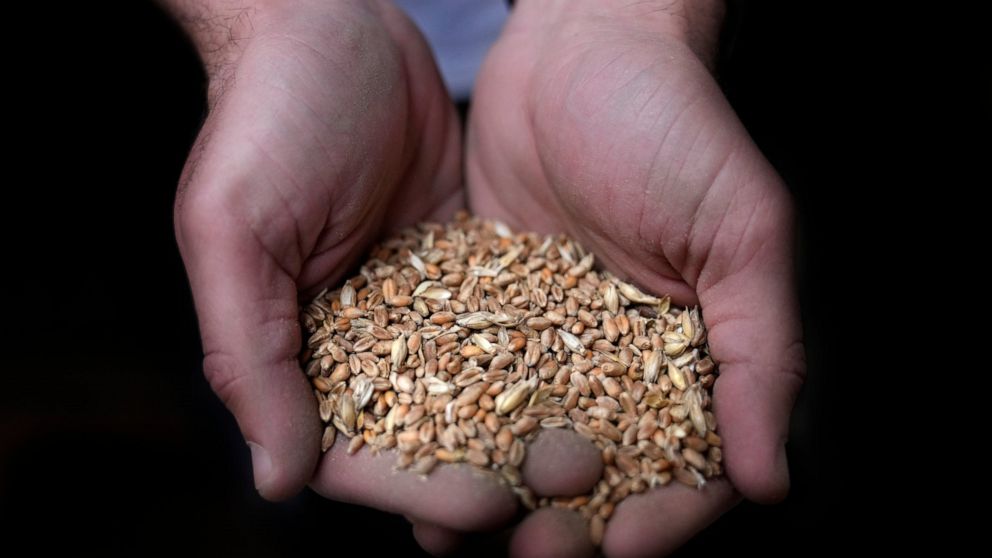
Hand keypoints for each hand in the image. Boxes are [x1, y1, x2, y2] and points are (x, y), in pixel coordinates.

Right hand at [170, 0, 600, 535]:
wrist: (334, 26)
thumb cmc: (265, 120)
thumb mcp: (234, 232)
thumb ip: (248, 355)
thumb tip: (277, 482)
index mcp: (296, 353)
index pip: (354, 452)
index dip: (415, 488)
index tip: (483, 504)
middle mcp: (362, 343)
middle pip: (429, 439)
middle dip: (492, 470)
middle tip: (563, 485)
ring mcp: (422, 308)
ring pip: (482, 392)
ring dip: (533, 428)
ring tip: (594, 455)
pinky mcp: (470, 269)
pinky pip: (514, 324)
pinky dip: (551, 357)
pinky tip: (603, 383)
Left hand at [465, 0, 805, 553]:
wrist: (579, 51)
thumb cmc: (677, 127)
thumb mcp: (742, 231)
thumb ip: (761, 351)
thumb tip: (771, 478)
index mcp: (691, 356)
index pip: (688, 463)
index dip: (663, 514)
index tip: (625, 546)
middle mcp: (615, 361)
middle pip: (598, 469)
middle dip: (566, 520)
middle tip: (531, 552)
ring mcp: (544, 342)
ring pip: (520, 441)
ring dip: (495, 492)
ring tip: (456, 534)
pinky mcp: (481, 312)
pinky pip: (460, 382)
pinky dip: (442, 425)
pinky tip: (413, 456)